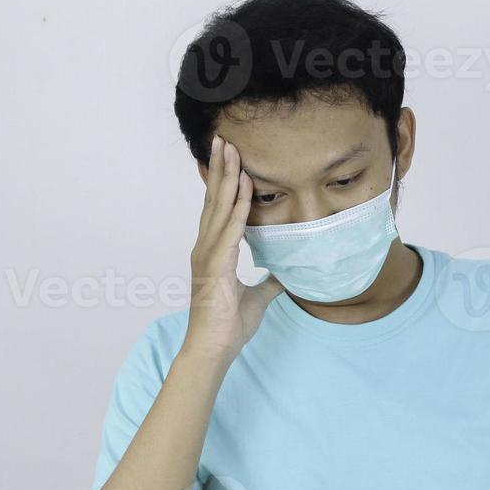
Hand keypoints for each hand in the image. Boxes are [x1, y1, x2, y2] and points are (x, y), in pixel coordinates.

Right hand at [182, 136, 283, 366]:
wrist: (213, 350)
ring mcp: (208, 255)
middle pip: (213, 200)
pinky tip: (244, 189)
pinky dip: (237, 208)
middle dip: (219, 168)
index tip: (230, 158)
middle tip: (224, 140)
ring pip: (218, 208)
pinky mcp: (215, 266)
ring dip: (226, 178)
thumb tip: (283, 275)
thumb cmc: (228, 326)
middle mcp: (206, 248)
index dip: (224, 183)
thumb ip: (268, 282)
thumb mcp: (256, 299)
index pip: (219, 209)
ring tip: (231, 151)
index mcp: (213, 252)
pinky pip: (228, 231)